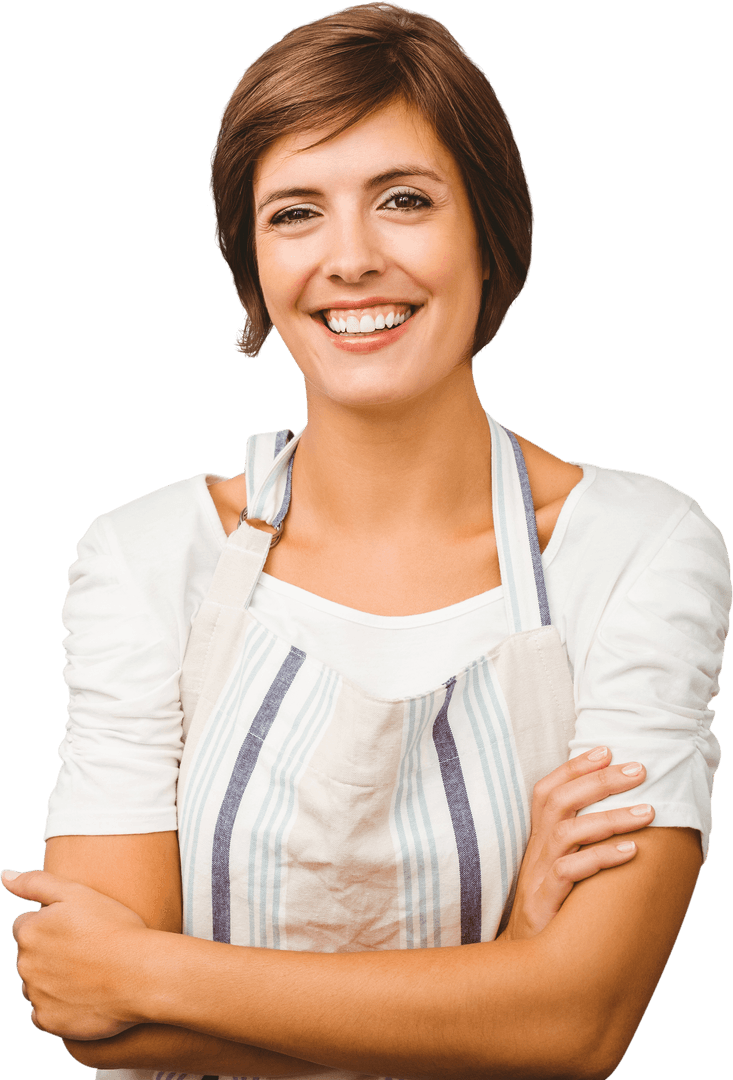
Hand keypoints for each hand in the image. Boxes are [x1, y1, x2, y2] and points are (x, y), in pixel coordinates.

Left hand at [3, 868, 149, 1039]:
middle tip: (86, 948)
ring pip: (36, 983)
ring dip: (53, 978)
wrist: (141, 974)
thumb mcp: (77, 892)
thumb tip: (5, 875)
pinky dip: (59, 1005)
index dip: (52, 924)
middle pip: (29, 955)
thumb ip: (35, 882)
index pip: (25, 925)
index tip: (77, 927)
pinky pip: (45, 1011)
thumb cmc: (115, 928)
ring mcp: (35, 995)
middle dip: (49, 951)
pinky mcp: (48, 1021)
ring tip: (89, 972)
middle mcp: (24, 965)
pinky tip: (85, 994)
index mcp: (28, 931)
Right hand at [502, 747, 653, 940]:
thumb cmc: (550, 907)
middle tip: (639, 770)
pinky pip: (571, 872)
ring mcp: (538, 874)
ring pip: (568, 833)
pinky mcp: (544, 901)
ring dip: (610, 817)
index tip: (607, 750)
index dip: (574, 767)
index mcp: (538, 837)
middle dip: (599, 781)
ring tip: (648, 810)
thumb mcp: (558, 867)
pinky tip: (632, 850)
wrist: (524, 958)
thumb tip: (617, 811)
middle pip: (560, 801)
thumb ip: (578, 839)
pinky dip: (602, 857)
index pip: (548, 790)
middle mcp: (536, 849)